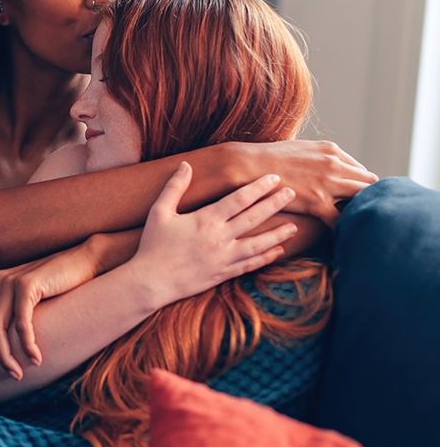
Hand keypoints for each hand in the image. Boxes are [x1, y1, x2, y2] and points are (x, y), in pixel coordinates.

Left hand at [0, 243, 100, 381]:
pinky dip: (27, 344)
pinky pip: (21, 323)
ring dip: (5, 356)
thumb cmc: (58, 284)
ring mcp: (10, 282)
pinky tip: (36, 359)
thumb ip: (9, 309)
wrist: (83, 261)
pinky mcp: (27, 286)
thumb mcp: (26, 297)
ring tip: (17, 375)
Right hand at [129, 161, 298, 309]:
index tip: (274, 178)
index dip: (258, 187)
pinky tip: (278, 251)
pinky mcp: (223, 273)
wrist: (151, 281)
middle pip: (254, 217)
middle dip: (275, 204)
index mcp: (205, 219)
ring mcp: (224, 258)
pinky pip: (250, 264)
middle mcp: (220, 238)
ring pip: (258, 243)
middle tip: (293, 193)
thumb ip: (175, 187)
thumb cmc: (153, 245)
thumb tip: (186, 165)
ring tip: (294, 225)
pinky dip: (266, 257)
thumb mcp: (159, 212)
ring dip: (278, 233)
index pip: (239, 199)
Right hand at [237, 140, 376, 226]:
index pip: (361, 171)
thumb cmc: (267, 159)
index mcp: (331, 151)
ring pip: (363, 198)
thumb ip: (317, 158)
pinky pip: (343, 219)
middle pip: (370, 183)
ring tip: (356, 224)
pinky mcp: (317, 202)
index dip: (358, 186)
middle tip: (360, 213)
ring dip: (361, 210)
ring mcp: (328, 183)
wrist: (246, 166)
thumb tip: (324, 169)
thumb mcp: (299, 149)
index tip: (352, 199)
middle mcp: (334, 165)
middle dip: (368, 198)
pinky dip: (345, 227)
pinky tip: (341, 234)